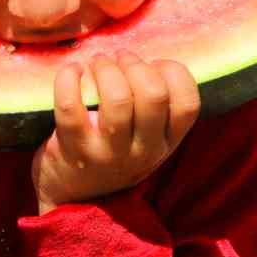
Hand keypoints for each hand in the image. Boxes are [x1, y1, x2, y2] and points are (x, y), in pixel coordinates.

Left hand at [32, 52, 199, 214]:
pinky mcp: (74, 150)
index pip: (188, 104)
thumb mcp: (146, 139)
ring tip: (97, 63)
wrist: (74, 197)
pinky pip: (70, 107)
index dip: (173, 72)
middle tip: (119, 60)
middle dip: (135, 65)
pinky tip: (72, 71)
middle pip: (153, 95)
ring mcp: (108, 153)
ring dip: (105, 68)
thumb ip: (155, 108)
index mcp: (167, 143)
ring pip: (117, 98)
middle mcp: (143, 151)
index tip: (154, 65)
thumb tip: (145, 59)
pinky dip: (68, 79)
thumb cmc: (113, 153)